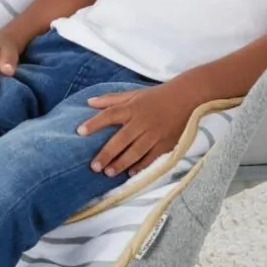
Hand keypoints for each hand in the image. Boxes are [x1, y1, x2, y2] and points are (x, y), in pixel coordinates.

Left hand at [78, 82, 199, 177]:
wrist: (186, 98)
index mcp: (132, 108)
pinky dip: (141, 165)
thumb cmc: (156, 96)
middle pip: (121, 139)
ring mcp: (154, 133)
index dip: (95, 123)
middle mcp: (142, 121)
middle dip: (107, 153)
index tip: (80, 131)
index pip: (110, 114)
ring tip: (108, 173)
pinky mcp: (165, 143)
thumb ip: (112, 99)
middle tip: (94, 166)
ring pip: (136, 151)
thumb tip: (89, 102)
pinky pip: (152, 157)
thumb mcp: (134, 93)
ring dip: (121, 163)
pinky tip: (131, 173)